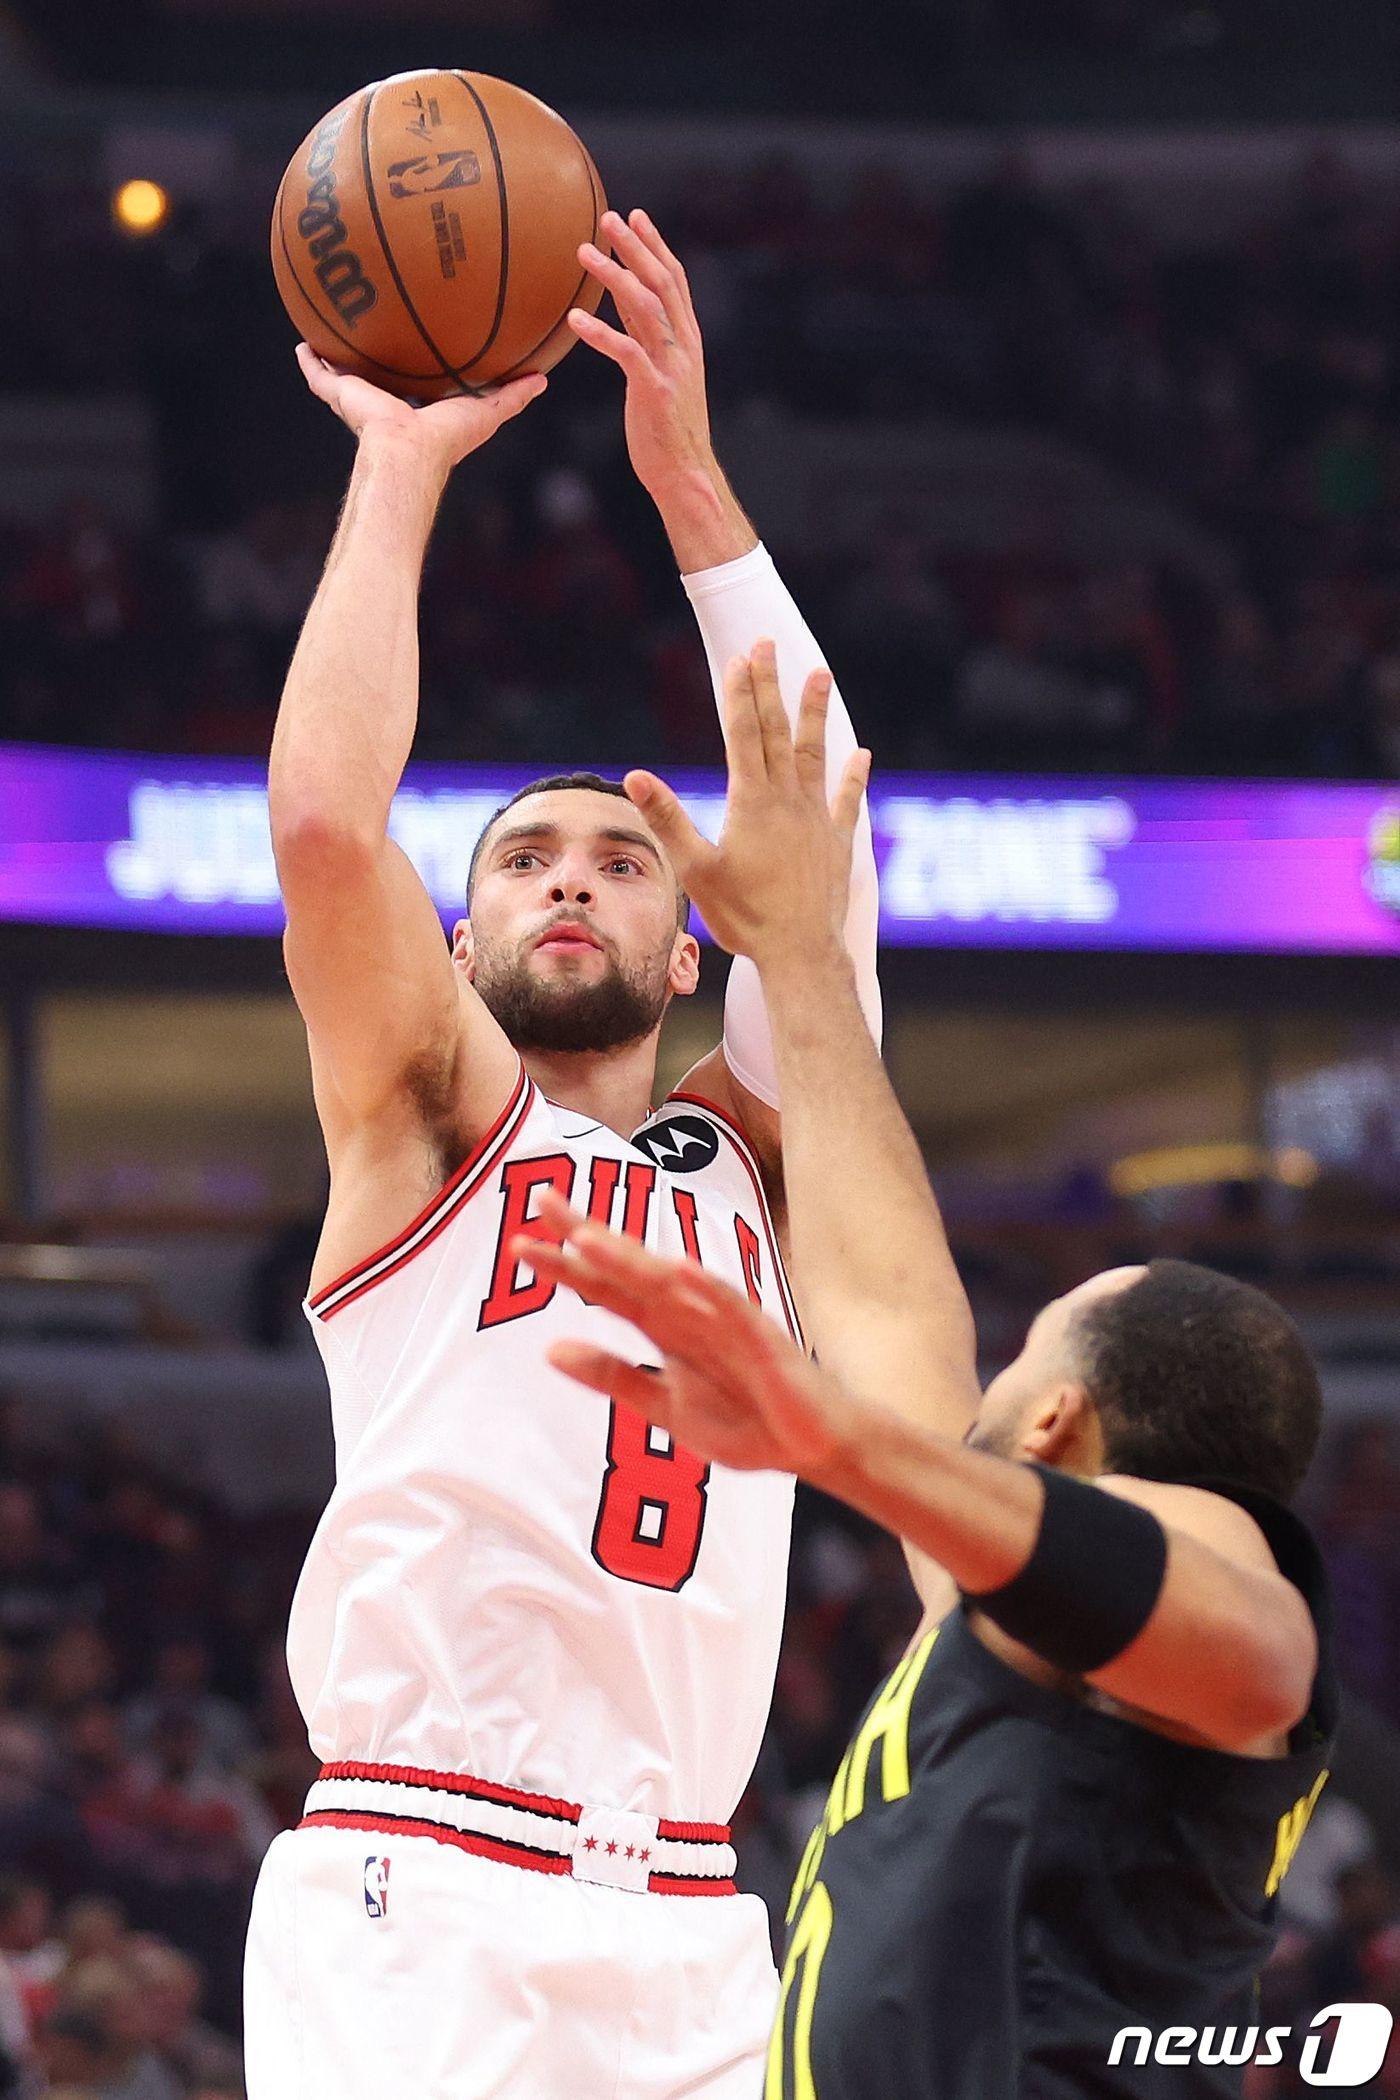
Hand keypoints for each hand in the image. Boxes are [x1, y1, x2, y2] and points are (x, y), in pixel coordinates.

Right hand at [295, 344, 544, 471]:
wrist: (409, 450)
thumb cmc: (449, 438)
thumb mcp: (489, 410)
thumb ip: (514, 396)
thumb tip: (544, 379)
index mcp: (415, 411)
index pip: (416, 387)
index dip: (419, 371)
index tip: (421, 350)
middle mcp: (385, 406)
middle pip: (377, 379)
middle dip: (375, 361)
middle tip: (373, 334)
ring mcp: (360, 400)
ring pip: (344, 375)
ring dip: (338, 357)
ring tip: (330, 332)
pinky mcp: (341, 395)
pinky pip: (319, 374)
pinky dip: (310, 360)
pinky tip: (303, 342)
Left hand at [519, 1192, 849, 1477]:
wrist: (816, 1447)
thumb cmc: (746, 1422)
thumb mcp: (665, 1407)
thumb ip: (612, 1376)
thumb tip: (549, 1350)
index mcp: (665, 1328)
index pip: (607, 1288)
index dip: (567, 1265)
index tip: (521, 1243)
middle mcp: (690, 1313)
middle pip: (631, 1269)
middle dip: (588, 1236)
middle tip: (542, 1199)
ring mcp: (726, 1322)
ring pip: (671, 1283)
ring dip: (631, 1259)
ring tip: (589, 1237)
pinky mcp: (762, 1339)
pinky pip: (731, 1309)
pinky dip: (706, 1287)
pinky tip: (679, 1268)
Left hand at [569, 210, 720, 503]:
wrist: (686, 472)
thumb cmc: (667, 428)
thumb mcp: (662, 374)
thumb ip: (648, 339)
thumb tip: (626, 308)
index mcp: (687, 339)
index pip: (674, 280)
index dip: (655, 245)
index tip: (635, 216)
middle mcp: (684, 346)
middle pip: (661, 282)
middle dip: (635, 246)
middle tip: (608, 217)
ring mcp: (671, 366)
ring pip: (645, 307)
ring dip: (614, 276)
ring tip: (584, 253)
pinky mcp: (654, 390)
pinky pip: (627, 352)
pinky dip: (600, 332)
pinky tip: (574, 318)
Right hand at [622, 641, 870, 965]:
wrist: (800, 953)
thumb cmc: (743, 916)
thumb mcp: (695, 869)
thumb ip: (667, 818)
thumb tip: (636, 775)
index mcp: (751, 802)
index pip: (743, 733)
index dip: (740, 693)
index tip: (740, 656)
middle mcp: (788, 801)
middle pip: (777, 731)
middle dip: (770, 686)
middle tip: (768, 643)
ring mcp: (817, 819)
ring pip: (815, 755)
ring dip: (815, 713)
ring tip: (820, 675)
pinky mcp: (837, 843)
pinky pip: (847, 800)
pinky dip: (853, 775)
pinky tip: (860, 754)